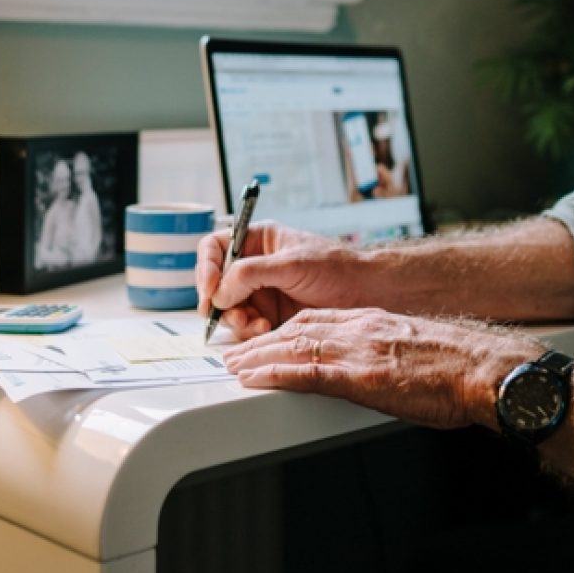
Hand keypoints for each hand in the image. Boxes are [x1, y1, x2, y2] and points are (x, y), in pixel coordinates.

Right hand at [196, 222, 375, 339]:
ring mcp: (261, 293)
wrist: (366, 294)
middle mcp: (254, 267)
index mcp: (257, 241)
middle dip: (219, 301)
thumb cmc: (337, 268)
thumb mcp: (291, 263)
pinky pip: (245, 327)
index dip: (206, 268)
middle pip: (216, 283)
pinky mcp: (269, 317)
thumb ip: (251, 273)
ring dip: (236, 319)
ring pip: (228, 309)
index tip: (209, 289)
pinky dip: (250, 331)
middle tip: (229, 314)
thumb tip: (219, 291)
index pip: (214, 248)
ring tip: (256, 323)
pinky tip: (267, 328)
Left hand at [220, 308, 539, 429]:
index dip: (287, 330)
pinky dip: (274, 374)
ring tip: (233, 367)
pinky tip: (253, 379)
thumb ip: (391, 353)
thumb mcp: (418, 350)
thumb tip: (384, 370)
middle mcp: (362, 328)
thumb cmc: (463, 367)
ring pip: (294, 346)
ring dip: (258, 357)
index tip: (267, 339)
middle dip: (263, 341)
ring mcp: (359, 351)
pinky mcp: (360, 377)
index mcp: (376, 322)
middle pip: (298, 329)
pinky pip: (306, 372)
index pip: (319, 320)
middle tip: (237, 353)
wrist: (485, 371)